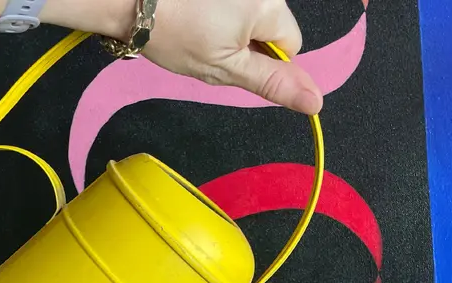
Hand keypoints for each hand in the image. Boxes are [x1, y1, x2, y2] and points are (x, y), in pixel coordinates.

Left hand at [40, 0, 322, 113]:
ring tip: (200, 30)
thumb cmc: (179, 37)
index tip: (233, 62)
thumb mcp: (227, 69)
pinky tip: (197, 13)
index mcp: (270, 6)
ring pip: (252, 13)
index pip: (292, 44)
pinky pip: (236, 1)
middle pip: (273, 25)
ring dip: (233, 27)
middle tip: (212, 48)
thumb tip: (317, 103)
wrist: (134, 2)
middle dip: (249, 42)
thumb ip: (273, 83)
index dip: (266, 61)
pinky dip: (220, 10)